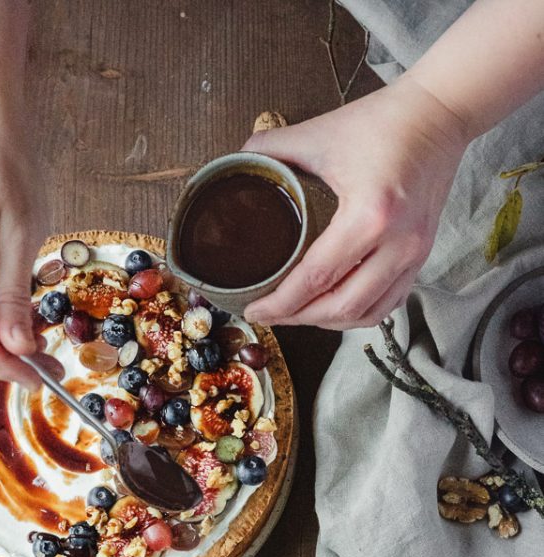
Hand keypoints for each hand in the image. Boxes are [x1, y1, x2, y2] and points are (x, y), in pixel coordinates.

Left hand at [242, 77, 468, 328]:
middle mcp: (398, 243)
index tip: (255, 310)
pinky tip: (333, 308)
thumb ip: (272, 150)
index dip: (281, 303)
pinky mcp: (422, 256)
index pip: (317, 278)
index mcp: (370, 215)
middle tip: (270, 314)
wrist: (441, 114)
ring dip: (328, 322)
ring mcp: (415, 254)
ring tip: (297, 314)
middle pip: (341, 308)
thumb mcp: (320, 133)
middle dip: (299, 319)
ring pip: (366, 313)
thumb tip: (236, 164)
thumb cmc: (382, 122)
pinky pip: (389, 304)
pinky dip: (358, 314)